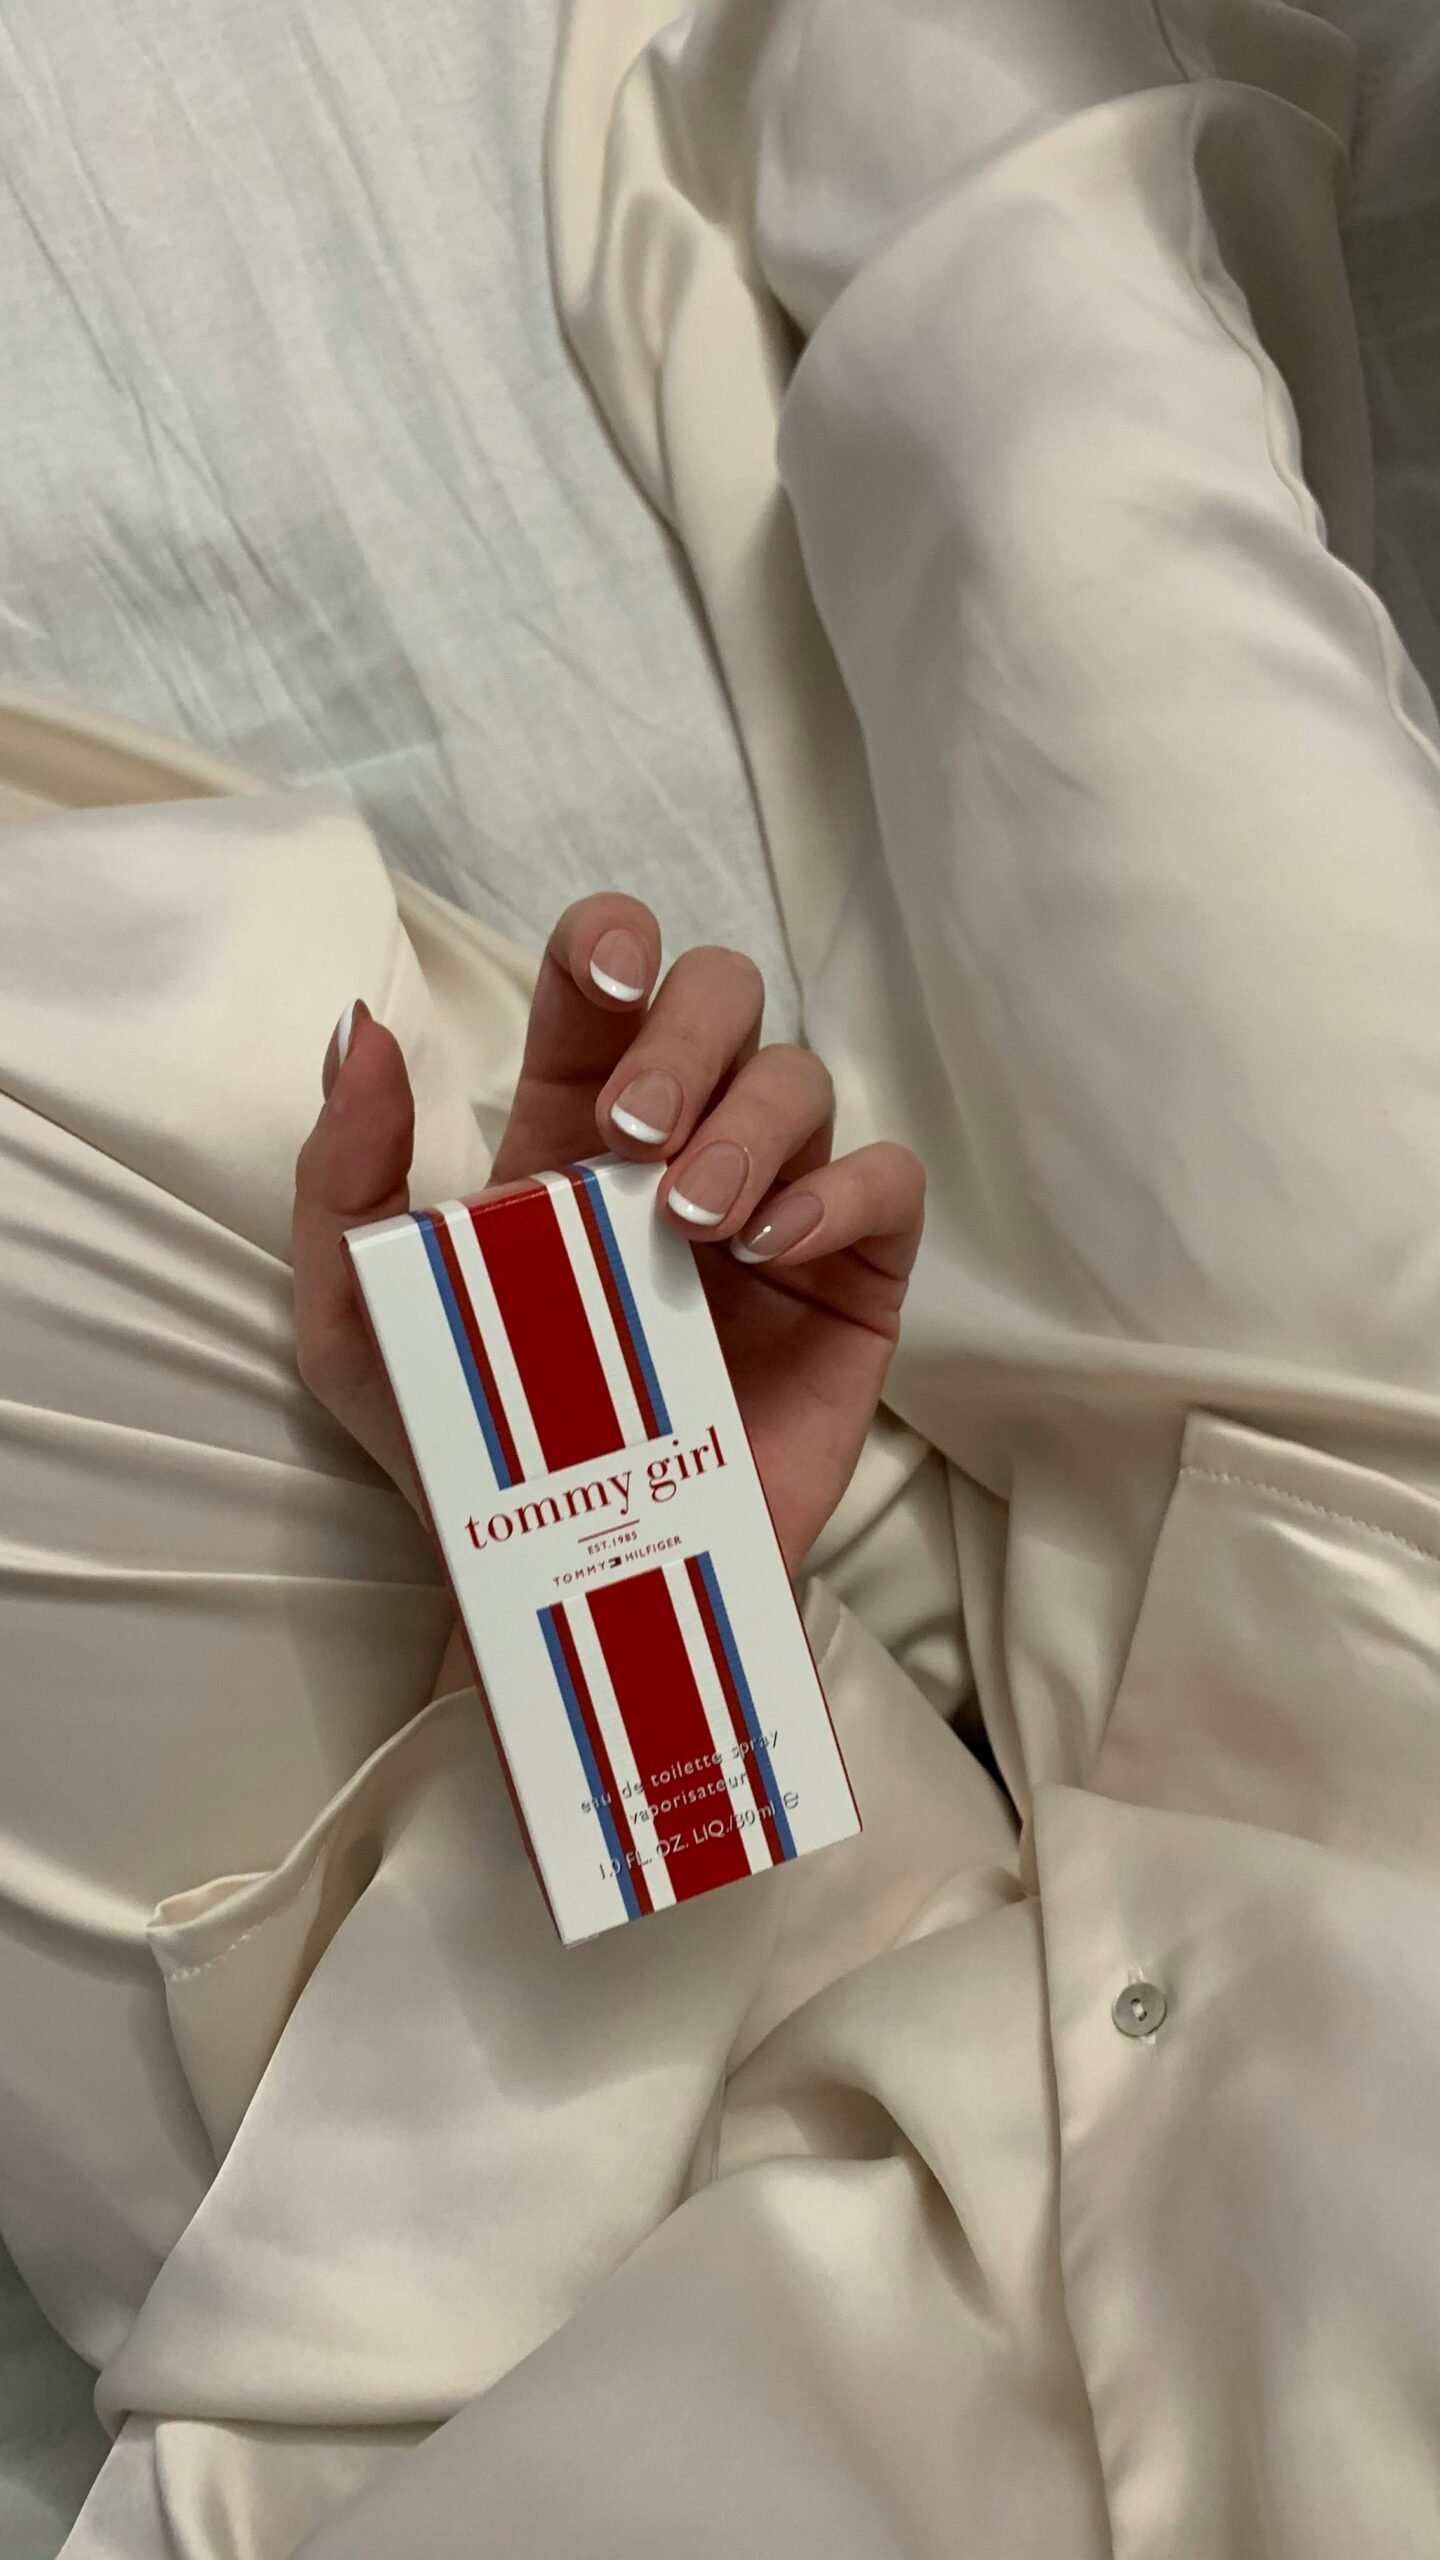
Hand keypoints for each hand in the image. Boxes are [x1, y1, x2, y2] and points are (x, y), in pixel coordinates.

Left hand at [293, 895, 923, 1569]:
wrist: (577, 1586)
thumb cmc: (472, 1451)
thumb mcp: (361, 1328)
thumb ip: (343, 1182)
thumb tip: (360, 1033)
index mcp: (570, 1127)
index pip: (605, 987)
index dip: (614, 943)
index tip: (601, 981)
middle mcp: (681, 1145)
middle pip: (723, 998)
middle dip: (686, 1033)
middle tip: (632, 1136)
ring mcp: (774, 1206)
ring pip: (802, 1080)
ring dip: (749, 1125)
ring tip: (690, 1224)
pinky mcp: (851, 1282)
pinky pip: (887, 1183)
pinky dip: (842, 1190)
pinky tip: (774, 1243)